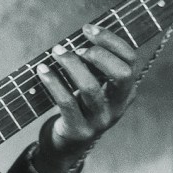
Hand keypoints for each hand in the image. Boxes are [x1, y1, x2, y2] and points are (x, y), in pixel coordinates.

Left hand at [33, 22, 143, 172]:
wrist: (69, 143)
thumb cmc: (80, 104)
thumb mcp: (94, 84)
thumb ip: (94, 63)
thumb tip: (84, 31)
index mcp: (127, 91)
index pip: (130, 60)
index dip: (111, 40)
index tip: (88, 29)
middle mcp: (118, 106)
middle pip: (122, 74)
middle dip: (99, 54)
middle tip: (78, 48)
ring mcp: (100, 121)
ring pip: (90, 87)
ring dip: (72, 64)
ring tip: (57, 52)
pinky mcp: (79, 130)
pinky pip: (66, 102)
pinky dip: (53, 82)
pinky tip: (42, 70)